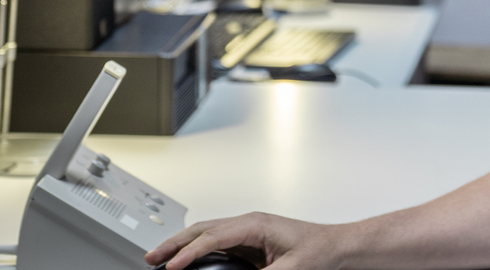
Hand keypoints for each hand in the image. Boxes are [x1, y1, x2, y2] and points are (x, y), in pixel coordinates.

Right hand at [145, 212, 346, 269]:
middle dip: (174, 243)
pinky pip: (217, 244)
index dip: (190, 254)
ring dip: (183, 246)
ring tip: (162, 259)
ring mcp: (248, 232)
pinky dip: (198, 251)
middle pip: (202, 229)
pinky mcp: (251, 242)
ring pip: (207, 234)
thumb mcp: (292, 269)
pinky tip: (189, 261)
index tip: (172, 268)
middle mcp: (248, 224)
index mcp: (255, 224)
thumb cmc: (321, 250)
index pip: (213, 238)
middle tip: (151, 258)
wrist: (337, 246)